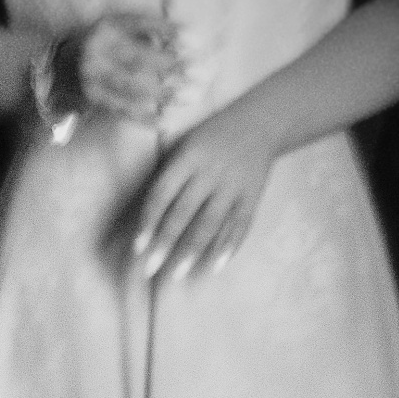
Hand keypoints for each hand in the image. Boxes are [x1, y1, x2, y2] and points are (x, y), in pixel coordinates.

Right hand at [57, 13, 183, 125]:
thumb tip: (182, 34)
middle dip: (169, 67)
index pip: (140, 27)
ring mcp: (93, 78)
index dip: (167, 34)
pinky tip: (164, 121)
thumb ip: (146, 26)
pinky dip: (144, 118)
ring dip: (161, 94)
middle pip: (138, 60)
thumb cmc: (98, 42)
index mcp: (104, 28)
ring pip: (131, 88)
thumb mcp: (116, 24)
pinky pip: (121, 110)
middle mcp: (96, 52)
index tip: (193, 42)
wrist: (57, 66)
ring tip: (186, 96)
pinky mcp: (93, 99)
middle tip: (196, 73)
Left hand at [133, 106, 275, 279]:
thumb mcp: (186, 144)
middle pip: (184, 213)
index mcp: (188, 157)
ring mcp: (234, 186)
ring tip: (178, 274)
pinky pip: (239, 226)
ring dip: (193, 252)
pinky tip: (214, 267)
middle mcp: (210, 172)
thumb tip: (147, 217)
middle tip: (150, 269)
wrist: (261, 122)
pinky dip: (227, 248)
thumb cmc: (212, 137)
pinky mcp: (253, 196)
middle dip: (165, 244)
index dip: (148, 222)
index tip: (137, 247)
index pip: (162, 194)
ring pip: (211, 223)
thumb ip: (170, 175)